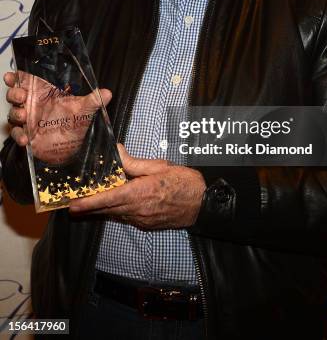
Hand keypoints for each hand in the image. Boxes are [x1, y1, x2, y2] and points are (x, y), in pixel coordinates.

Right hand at [4, 70, 111, 162]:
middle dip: (14, 93)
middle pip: (16, 94)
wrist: (73, 148)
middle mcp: (33, 105)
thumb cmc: (75, 123)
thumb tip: (107, 93)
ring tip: (24, 115)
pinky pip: (17, 134)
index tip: (11, 76)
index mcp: (44, 94)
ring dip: (16, 113)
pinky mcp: (27, 135)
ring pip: (14, 113)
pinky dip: (19, 136)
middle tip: (21, 95)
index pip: (26, 81)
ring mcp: (28, 121)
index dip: (16, 77)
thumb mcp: (84, 111)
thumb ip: (93, 101)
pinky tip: (26, 139)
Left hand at [69, 144, 206, 228]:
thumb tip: (116, 152)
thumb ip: (134, 162)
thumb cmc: (184, 182)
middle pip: (107, 210)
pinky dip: (116, 211)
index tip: (73, 205)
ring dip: (102, 209)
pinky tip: (114, 203)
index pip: (108, 199)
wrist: (202, 204)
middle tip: (73, 204)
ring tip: (90, 202)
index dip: (89, 203)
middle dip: (89, 208)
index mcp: (140, 193)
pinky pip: (125, 217)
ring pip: (115, 214)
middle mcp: (137, 210)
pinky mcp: (146, 225)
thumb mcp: (159, 166)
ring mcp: (141, 220)